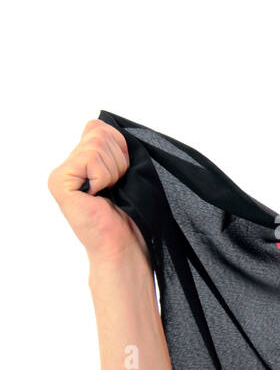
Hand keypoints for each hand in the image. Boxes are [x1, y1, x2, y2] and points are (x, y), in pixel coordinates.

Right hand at [47, 118, 150, 266]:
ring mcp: (60, 175)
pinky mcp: (59, 183)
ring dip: (113, 170)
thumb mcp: (124, 170)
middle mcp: (66, 166)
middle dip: (118, 159)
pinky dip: (104, 177)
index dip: (119, 147)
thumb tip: (103, 125)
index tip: (122, 175)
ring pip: (96, 144)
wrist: (124, 244)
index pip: (98, 127)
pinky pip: (91, 160)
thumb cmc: (130, 212)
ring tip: (109, 192)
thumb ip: (111, 145)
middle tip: (116, 187)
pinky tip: (98, 196)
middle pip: (98, 132)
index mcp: (80, 162)